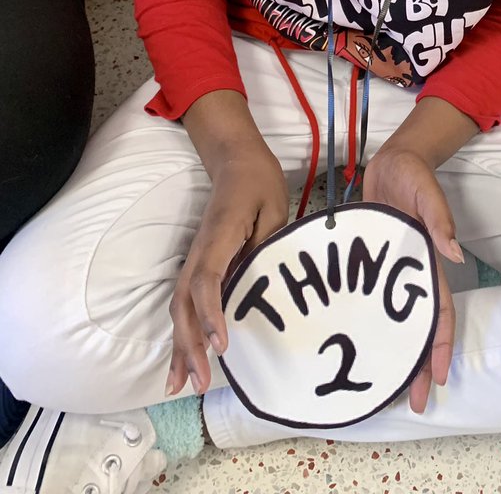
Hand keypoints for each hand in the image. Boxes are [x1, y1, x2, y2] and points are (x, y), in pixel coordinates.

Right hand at [166, 139, 288, 396]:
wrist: (237, 161)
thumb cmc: (259, 184)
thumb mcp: (274, 210)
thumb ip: (266, 247)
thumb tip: (261, 288)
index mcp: (219, 237)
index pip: (207, 282)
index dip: (212, 314)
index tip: (222, 345)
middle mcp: (199, 253)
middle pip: (184, 304)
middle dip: (189, 345)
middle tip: (201, 383)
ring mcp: (194, 260)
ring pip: (178, 309)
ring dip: (179, 347)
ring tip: (182, 387)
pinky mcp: (197, 266)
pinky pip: (183, 304)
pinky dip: (180, 335)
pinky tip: (181, 364)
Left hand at [363, 146, 463, 413]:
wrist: (392, 160)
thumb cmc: (414, 174)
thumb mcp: (427, 191)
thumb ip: (439, 218)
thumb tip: (454, 253)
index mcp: (427, 262)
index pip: (440, 312)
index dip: (439, 345)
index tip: (437, 377)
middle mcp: (409, 275)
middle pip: (417, 328)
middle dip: (418, 365)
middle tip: (412, 403)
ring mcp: (389, 273)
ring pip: (393, 322)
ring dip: (393, 353)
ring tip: (384, 387)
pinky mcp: (369, 265)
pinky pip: (369, 302)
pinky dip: (367, 325)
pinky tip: (353, 344)